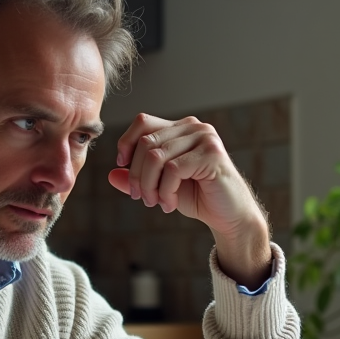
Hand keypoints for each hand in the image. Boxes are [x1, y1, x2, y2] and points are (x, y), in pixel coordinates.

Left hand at [108, 114, 271, 287]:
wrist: (229, 216)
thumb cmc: (198, 197)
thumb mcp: (161, 186)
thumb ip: (138, 177)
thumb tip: (111, 174)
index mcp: (181, 128)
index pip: (143, 122)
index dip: (127, 143)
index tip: (122, 166)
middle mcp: (194, 127)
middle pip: (147, 142)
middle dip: (136, 174)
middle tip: (140, 197)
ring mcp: (205, 138)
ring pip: (157, 157)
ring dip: (149, 185)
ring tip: (155, 203)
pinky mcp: (212, 155)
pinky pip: (173, 170)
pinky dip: (165, 191)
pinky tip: (170, 204)